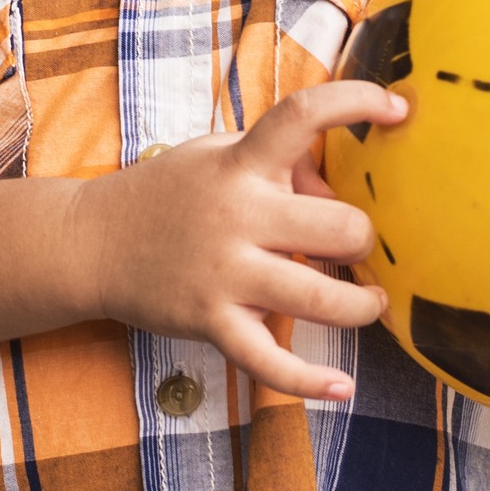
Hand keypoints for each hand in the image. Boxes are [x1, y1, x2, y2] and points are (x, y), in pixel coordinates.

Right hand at [70, 82, 407, 400]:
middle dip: (362, 240)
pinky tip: (342, 388)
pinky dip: (308, 381)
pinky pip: (268, 361)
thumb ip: (281, 167)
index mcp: (240, 164)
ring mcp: (223, 273)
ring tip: (368, 304)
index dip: (356, 102)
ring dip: (360, 306)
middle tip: (357, 248)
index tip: (399, 108)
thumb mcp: (217, 158)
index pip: (302, 116)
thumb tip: (342, 192)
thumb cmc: (167, 195)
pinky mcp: (210, 322)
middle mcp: (236, 215)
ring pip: (320, 297)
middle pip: (339, 227)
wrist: (91, 243)